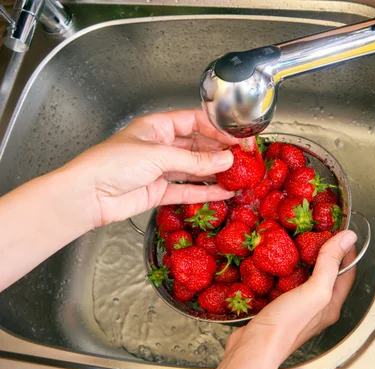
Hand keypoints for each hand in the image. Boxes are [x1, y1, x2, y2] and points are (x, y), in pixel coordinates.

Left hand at [65, 109, 240, 227]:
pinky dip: (205, 192)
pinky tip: (224, 192)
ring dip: (216, 172)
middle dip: (220, 152)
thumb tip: (226, 160)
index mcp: (157, 127)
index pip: (194, 122)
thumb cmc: (113, 163)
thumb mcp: (158, 155)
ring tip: (239, 175)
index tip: (237, 137)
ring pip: (195, 169)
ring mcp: (161, 170)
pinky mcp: (159, 191)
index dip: (217, 129)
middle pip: (197, 146)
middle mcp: (160, 146)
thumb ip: (194, 161)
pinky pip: (187, 190)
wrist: (88, 195)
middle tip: (243, 158)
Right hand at [200, 230, 357, 368]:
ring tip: (294, 243)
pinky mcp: (279, 309)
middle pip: (326, 274)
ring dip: (301, 261)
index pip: (348, 273)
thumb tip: (348, 238)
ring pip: (304, 279)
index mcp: (332, 305)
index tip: (340, 233)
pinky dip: (282, 271)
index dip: (347, 251)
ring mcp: (298, 309)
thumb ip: (331, 264)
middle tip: (314, 233)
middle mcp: (318, 309)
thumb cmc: (287, 324)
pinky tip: (274, 263)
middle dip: (323, 253)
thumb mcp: (315, 290)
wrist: (254, 348)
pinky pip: (285, 285)